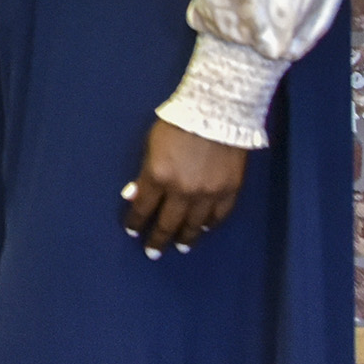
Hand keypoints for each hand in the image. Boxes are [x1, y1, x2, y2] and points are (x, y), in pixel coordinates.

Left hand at [121, 119, 246, 254]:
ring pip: (194, 225)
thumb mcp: (151, 145)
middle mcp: (182, 191)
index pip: (143, 209)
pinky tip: (203, 230)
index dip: (136, 222)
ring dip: (185, 238)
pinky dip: (209, 225)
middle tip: (153, 251)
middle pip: (168, 223)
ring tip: (181, 246)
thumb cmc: (179, 124)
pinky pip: (219, 216)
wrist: (219, 112)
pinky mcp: (230, 191)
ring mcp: (208, 193)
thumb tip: (133, 196)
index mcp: (158, 177)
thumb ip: (143, 174)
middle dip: (158, 239)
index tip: (133, 231)